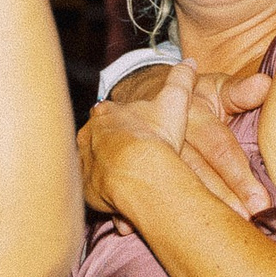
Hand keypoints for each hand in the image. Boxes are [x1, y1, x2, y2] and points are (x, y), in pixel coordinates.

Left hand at [78, 62, 194, 218]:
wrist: (137, 168)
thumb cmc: (154, 135)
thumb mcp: (173, 101)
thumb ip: (181, 80)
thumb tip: (190, 62)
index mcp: (105, 115)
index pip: (108, 116)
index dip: (122, 126)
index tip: (135, 135)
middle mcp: (88, 138)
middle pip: (99, 146)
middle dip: (115, 157)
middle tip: (134, 169)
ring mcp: (85, 166)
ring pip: (99, 174)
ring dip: (114, 183)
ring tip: (133, 194)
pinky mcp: (87, 193)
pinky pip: (100, 198)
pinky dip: (112, 204)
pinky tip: (126, 214)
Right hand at [99, 64, 272, 216]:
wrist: (143, 95)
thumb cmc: (193, 98)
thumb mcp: (215, 88)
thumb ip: (239, 91)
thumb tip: (264, 85)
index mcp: (191, 113)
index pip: (218, 147)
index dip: (239, 175)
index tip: (259, 201)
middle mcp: (167, 133)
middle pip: (194, 171)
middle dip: (218, 199)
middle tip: (243, 224)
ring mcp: (143, 151)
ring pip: (166, 184)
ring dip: (186, 212)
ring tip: (210, 237)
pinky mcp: (127, 165)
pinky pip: (125, 191)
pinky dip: (130, 212)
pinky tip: (142, 230)